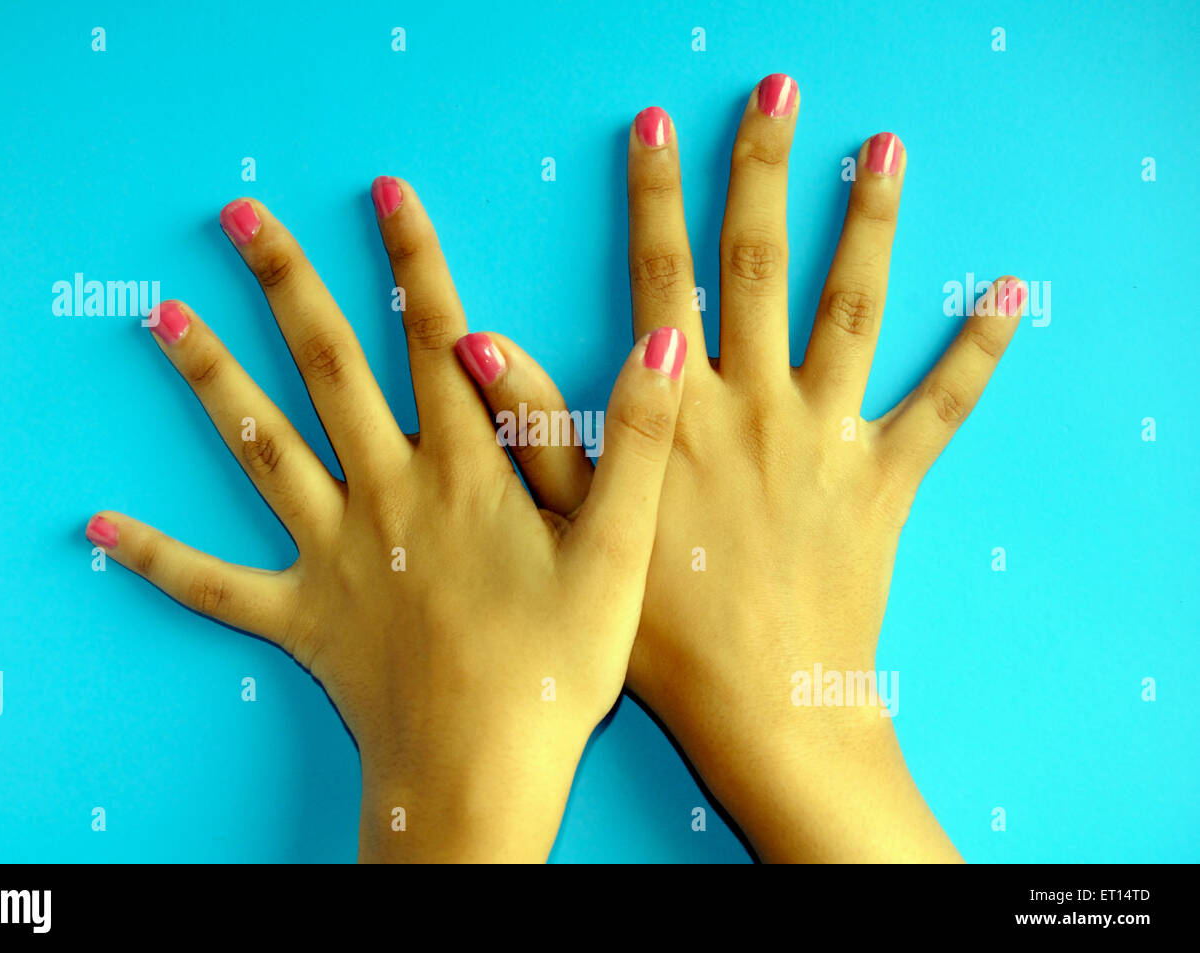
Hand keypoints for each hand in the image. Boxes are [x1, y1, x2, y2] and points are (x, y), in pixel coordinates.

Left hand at [84, 181, 687, 861]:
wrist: (481, 775)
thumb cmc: (554, 671)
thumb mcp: (620, 552)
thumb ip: (633, 440)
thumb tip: (661, 342)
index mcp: (465, 471)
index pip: (437, 340)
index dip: (414, 261)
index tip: (385, 192)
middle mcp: (387, 492)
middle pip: (329, 368)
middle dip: (286, 285)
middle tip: (241, 217)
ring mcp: (332, 552)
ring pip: (261, 448)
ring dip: (211, 379)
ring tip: (161, 317)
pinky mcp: (299, 615)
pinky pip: (216, 584)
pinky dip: (160, 558)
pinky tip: (101, 528)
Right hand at [455, 81, 1023, 860]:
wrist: (765, 705)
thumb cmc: (662, 630)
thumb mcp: (579, 528)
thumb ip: (536, 431)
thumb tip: (479, 346)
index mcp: (680, 411)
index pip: (663, 278)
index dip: (657, 198)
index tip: (658, 130)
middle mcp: (756, 403)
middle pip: (761, 264)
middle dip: (763, 171)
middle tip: (776, 94)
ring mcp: (827, 434)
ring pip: (853, 309)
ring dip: (868, 223)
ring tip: (882, 150)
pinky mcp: (886, 477)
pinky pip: (940, 405)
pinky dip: (975, 351)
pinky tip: (1007, 294)